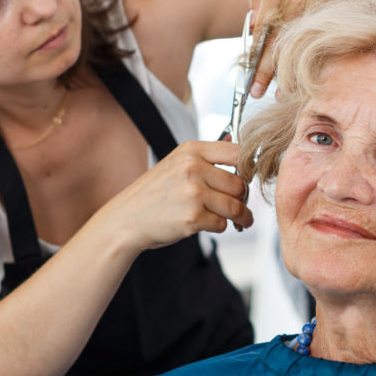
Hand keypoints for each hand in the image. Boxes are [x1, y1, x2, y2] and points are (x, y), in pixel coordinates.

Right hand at [113, 140, 252, 248]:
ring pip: (235, 206)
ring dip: (241, 216)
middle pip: (240, 183)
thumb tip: (240, 148)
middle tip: (241, 205)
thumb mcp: (176, 164)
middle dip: (243, 198)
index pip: (238, 152)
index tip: (249, 179)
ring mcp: (193, 193)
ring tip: (241, 220)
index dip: (250, 168)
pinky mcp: (193, 217)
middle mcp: (193, 168)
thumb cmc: (153, 194)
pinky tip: (208, 224)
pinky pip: (222, 223)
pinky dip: (220, 227)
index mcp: (191, 151)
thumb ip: (207, 158)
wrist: (126, 219)